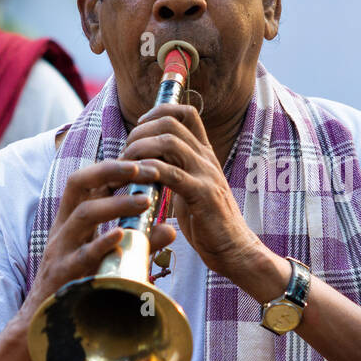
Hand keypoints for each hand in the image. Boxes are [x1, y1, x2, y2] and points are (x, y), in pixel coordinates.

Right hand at [18, 160, 176, 320]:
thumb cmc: (79, 284)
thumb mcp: (110, 258)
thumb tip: (170, 229)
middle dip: (109, 170)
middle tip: (143, 169)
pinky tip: (119, 236)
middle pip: (78, 184)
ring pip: (83, 215)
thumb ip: (139, 243)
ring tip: (145, 201)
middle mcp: (64, 227)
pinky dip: (101, 244)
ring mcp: (61, 249)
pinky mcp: (63, 275)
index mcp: (73, 219)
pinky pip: (81, 256)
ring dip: (115, 204)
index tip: (146, 163)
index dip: (115, 167)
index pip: (90, 181)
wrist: (45, 322)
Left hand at [121, 102, 264, 279]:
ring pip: (168, 142)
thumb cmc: (209, 224)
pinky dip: (149, 171)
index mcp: (204, 155)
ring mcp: (206, 174)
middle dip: (139, 132)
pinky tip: (137, 180)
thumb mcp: (192, 189)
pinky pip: (171, 173)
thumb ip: (177, 173)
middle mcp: (206, 158)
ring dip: (139, 149)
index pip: (186, 113)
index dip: (158, 112)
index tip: (139, 128)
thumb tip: (150, 165)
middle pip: (170, 122)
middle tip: (125, 154)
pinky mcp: (202, 194)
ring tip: (125, 167)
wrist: (235, 249)